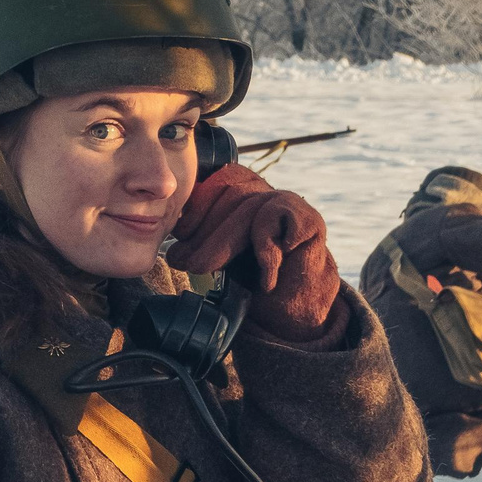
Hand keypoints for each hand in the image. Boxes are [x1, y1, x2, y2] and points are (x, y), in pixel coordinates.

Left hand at [166, 165, 340, 340]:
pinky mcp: (309, 220)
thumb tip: (172, 252)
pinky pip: (278, 222)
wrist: (296, 298)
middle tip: (182, 262)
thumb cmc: (255, 274)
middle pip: (231, 196)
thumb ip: (203, 241)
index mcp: (242, 190)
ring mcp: (287, 202)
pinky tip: (259, 275)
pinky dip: (266, 250)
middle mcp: (264, 190)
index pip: (217, 183)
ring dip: (221, 244)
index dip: (196, 207)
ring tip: (204, 269)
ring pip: (249, 209)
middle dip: (202, 232)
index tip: (179, 235)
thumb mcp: (223, 252)